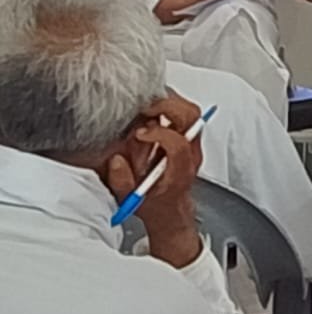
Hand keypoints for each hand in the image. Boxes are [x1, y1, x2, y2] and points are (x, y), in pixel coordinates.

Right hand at [105, 95, 204, 266]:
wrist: (172, 211)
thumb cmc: (155, 204)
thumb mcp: (132, 199)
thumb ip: (122, 182)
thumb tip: (116, 160)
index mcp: (180, 170)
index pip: (179, 144)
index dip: (159, 133)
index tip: (140, 133)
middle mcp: (191, 154)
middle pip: (192, 119)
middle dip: (168, 107)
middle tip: (146, 108)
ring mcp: (193, 144)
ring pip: (192, 112)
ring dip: (170, 102)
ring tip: (147, 104)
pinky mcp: (189, 137)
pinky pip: (186, 113)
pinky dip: (170, 104)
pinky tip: (153, 108)